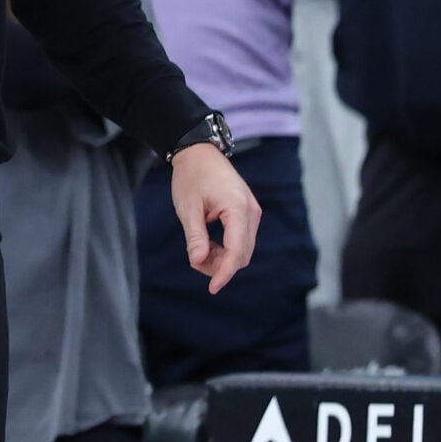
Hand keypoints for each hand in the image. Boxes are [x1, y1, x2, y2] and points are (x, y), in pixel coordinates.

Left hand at [169, 142, 259, 294]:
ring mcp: (252, 212)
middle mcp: (251, 212)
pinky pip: (242, 240)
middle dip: (220, 266)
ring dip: (223, 258)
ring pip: (243, 249)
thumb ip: (195, 237)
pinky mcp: (248, 213)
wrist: (199, 153)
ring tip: (199, 249)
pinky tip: (209, 245)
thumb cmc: (191, 176)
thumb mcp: (188, 208)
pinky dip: (226, 249)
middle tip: (195, 259)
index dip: (224, 272)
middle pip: (242, 254)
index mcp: (237, 209)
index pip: (236, 251)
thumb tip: (198, 262)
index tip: (212, 288)